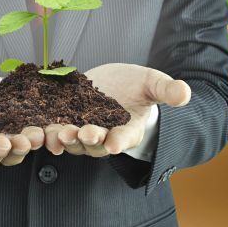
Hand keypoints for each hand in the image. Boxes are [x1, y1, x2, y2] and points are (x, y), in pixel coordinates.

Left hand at [44, 63, 190, 156]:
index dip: (119, 141)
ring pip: (74, 140)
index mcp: (128, 130)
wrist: (117, 83)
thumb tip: (186, 93)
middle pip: (96, 144)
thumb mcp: (154, 84)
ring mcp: (84, 129)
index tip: (114, 142)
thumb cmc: (139, 87)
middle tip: (83, 134)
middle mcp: (105, 135)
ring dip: (66, 139)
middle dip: (89, 140)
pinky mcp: (67, 119)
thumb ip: (167, 90)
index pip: (124, 138)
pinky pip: (57, 128)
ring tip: (60, 133)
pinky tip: (41, 128)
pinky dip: (49, 130)